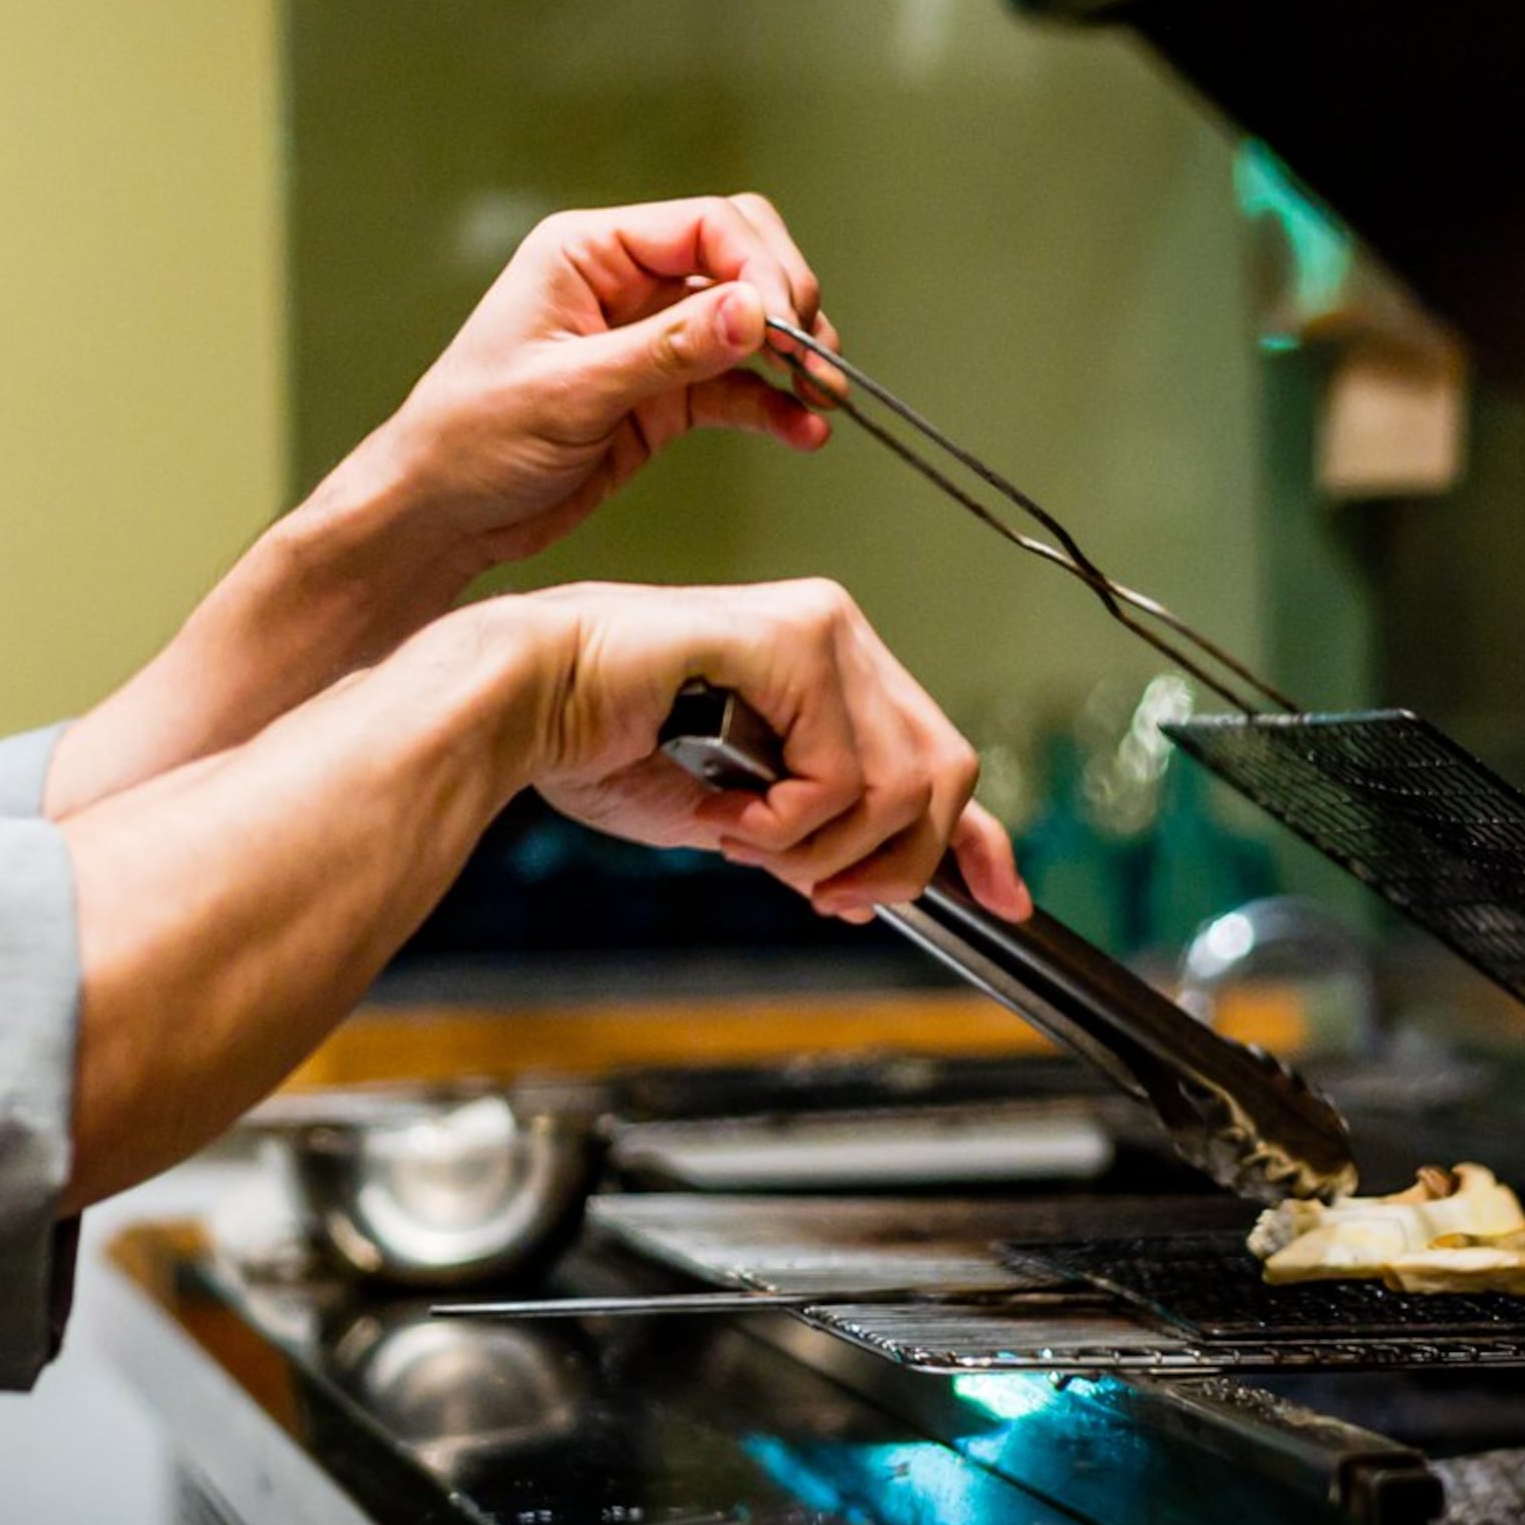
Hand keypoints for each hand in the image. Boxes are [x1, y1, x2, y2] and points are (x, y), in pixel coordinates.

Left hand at [352, 197, 838, 583]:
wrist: (439, 517)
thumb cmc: (468, 440)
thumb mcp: (568, 392)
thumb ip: (665, 350)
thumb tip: (751, 311)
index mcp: (587, 253)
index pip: (705, 225)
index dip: (760, 267)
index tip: (787, 323)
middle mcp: (623, 285)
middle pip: (740, 260)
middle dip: (786, 303)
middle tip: (812, 359)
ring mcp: (647, 340)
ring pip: (748, 326)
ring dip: (792, 357)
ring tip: (822, 397)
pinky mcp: (662, 397)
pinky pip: (736, 388)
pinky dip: (774, 406)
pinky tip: (802, 432)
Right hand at [505, 579, 1029, 925]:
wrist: (521, 706)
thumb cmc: (602, 746)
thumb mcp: (744, 816)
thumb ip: (819, 835)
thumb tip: (883, 885)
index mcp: (830, 666)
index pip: (939, 753)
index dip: (979, 837)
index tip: (1003, 897)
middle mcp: (838, 633)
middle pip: (941, 776)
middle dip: (891, 864)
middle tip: (819, 896)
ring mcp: (821, 627)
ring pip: (899, 786)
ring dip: (821, 848)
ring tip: (743, 841)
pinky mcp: (790, 638)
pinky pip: (841, 773)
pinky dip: (788, 824)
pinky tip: (728, 816)